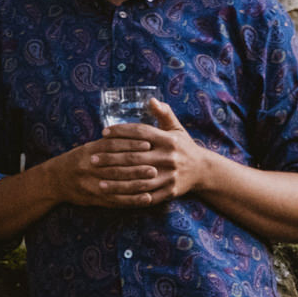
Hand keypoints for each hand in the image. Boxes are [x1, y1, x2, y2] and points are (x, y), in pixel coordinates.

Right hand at [38, 133, 159, 208]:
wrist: (55, 180)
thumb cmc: (78, 161)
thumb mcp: (89, 148)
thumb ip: (108, 143)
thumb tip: (134, 134)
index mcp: (89, 151)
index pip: (113, 145)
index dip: (131, 144)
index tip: (148, 143)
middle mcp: (89, 166)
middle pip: (117, 165)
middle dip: (138, 164)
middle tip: (156, 164)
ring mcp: (92, 184)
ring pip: (118, 183)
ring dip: (138, 181)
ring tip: (154, 178)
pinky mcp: (95, 198)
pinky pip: (117, 200)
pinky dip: (133, 199)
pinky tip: (146, 198)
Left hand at [98, 98, 217, 206]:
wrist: (204, 171)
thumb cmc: (184, 147)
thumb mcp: (176, 128)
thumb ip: (164, 113)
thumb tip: (151, 100)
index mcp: (168, 140)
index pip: (140, 133)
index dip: (121, 132)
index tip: (104, 133)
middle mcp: (169, 157)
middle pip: (135, 157)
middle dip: (111, 159)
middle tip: (93, 159)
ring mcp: (170, 176)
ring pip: (138, 180)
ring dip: (117, 182)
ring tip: (99, 181)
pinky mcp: (170, 192)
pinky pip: (147, 196)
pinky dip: (130, 196)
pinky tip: (116, 196)